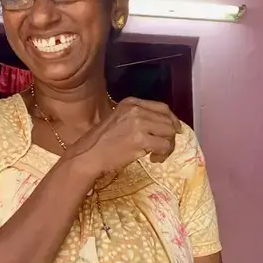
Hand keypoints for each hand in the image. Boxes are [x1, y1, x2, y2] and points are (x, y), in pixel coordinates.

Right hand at [64, 97, 182, 174]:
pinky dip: (163, 154)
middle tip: (162, 149)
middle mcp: (136, 109)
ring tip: (156, 155)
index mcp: (131, 102)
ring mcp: (139, 123)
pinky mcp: (140, 139)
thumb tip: (163, 125)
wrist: (88, 155)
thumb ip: (139, 118)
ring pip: (169, 133)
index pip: (162, 107)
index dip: (172, 120)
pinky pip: (164, 146)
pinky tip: (153, 159)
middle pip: (168, 121)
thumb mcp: (119, 119)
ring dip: (167, 147)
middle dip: (170, 136)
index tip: (175, 131)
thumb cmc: (101, 142)